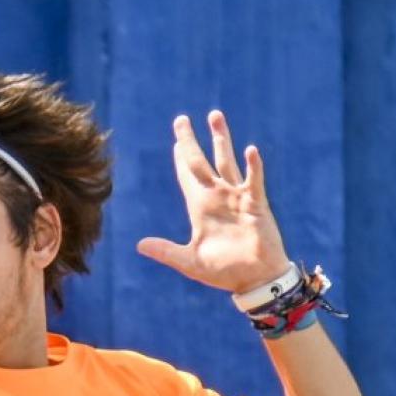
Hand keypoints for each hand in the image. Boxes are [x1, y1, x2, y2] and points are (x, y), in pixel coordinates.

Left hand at [136, 110, 290, 294]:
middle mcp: (217, 197)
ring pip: (226, 161)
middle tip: (181, 119)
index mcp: (200, 208)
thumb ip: (166, 252)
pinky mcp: (256, 204)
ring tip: (214, 115)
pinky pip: (253, 181)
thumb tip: (139, 245)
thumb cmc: (224, 271)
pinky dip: (252, 166)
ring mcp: (236, 197)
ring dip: (220, 139)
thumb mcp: (190, 262)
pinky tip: (250, 150)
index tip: (176, 141)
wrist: (254, 280)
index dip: (180, 159)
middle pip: (201, 162)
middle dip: (190, 141)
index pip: (187, 178)